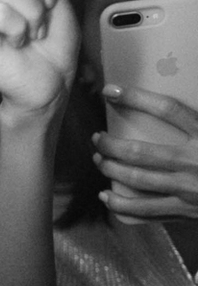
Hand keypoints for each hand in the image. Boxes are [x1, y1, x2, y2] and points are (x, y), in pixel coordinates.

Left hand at [93, 84, 197, 222]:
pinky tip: (106, 197)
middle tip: (98, 138)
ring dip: (111, 170)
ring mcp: (188, 189)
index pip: (168, 110)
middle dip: (112, 144)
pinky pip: (145, 211)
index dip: (137, 98)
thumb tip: (196, 74)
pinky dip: (121, 205)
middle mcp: (195, 162)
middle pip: (141, 152)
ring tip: (99, 159)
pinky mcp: (185, 210)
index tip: (111, 91)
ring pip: (137, 180)